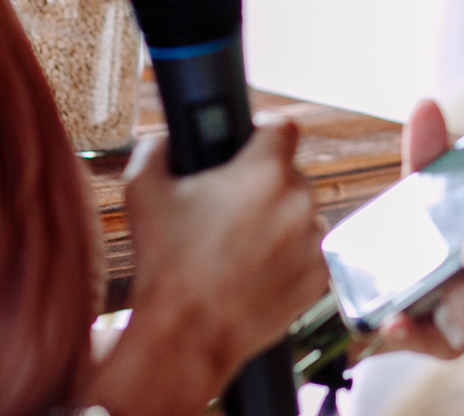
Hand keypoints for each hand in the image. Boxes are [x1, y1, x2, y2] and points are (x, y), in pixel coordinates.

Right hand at [95, 119, 328, 413]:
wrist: (187, 336)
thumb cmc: (166, 265)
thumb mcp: (143, 192)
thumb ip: (156, 148)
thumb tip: (167, 138)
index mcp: (264, 172)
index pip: (283, 127)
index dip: (264, 131)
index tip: (251, 141)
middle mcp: (298, 201)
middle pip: (289, 174)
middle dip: (264, 184)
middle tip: (230, 207)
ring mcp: (313, 241)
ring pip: (301, 214)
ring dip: (280, 221)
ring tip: (241, 245)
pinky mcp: (319, 276)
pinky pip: (309, 252)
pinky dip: (289, 257)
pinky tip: (256, 269)